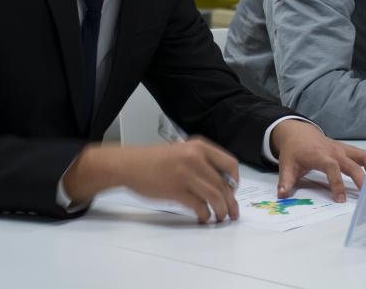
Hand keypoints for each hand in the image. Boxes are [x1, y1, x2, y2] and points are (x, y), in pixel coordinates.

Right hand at [63, 138, 239, 222]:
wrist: (129, 164)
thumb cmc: (155, 160)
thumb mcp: (182, 152)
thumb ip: (201, 162)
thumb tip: (221, 184)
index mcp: (200, 147)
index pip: (230, 164)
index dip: (235, 181)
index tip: (233, 191)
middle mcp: (196, 158)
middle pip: (224, 184)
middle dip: (231, 202)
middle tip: (233, 213)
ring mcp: (186, 174)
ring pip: (215, 196)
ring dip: (221, 211)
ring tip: (220, 218)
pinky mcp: (176, 190)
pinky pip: (199, 206)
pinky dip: (205, 215)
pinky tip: (203, 218)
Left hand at [269, 120, 365, 202]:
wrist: (299, 133)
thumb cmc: (294, 151)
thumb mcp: (286, 165)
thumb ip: (286, 181)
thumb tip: (282, 195)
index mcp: (320, 156)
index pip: (332, 168)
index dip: (337, 183)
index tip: (340, 199)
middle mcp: (335, 151)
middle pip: (353, 164)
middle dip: (361, 179)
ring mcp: (343, 149)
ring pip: (364, 156)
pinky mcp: (348, 150)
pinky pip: (364, 155)